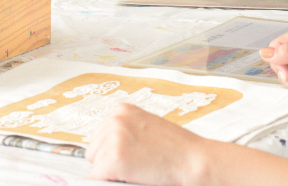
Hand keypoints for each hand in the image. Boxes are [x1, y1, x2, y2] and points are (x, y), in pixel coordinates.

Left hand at [88, 104, 205, 183]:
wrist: (193, 160)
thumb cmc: (177, 149)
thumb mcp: (147, 128)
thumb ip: (126, 131)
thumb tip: (105, 147)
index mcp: (122, 109)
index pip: (100, 135)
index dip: (113, 150)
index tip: (129, 155)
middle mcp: (115, 119)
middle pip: (94, 150)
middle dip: (109, 160)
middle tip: (137, 163)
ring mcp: (113, 138)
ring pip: (96, 165)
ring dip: (112, 171)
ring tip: (139, 168)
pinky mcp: (113, 158)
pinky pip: (99, 177)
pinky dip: (113, 181)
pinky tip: (134, 176)